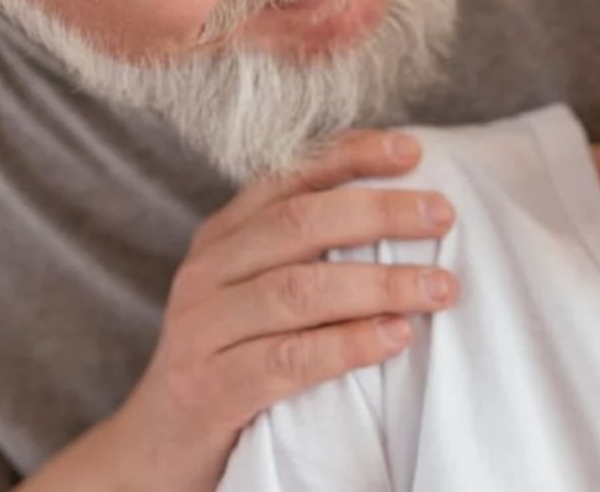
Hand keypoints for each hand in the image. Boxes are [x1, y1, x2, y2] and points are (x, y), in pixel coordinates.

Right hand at [19, 130, 459, 490]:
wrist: (156, 446)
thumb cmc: (230, 359)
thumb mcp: (254, 292)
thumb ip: (305, 254)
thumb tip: (404, 214)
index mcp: (222, 237)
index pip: (287, 176)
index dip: (349, 156)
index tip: (411, 152)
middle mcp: (207, 272)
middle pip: (298, 224)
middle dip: (379, 213)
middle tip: (443, 216)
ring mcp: (202, 329)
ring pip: (298, 290)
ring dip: (379, 284)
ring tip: (439, 287)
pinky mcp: (209, 388)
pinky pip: (288, 359)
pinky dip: (348, 345)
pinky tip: (395, 337)